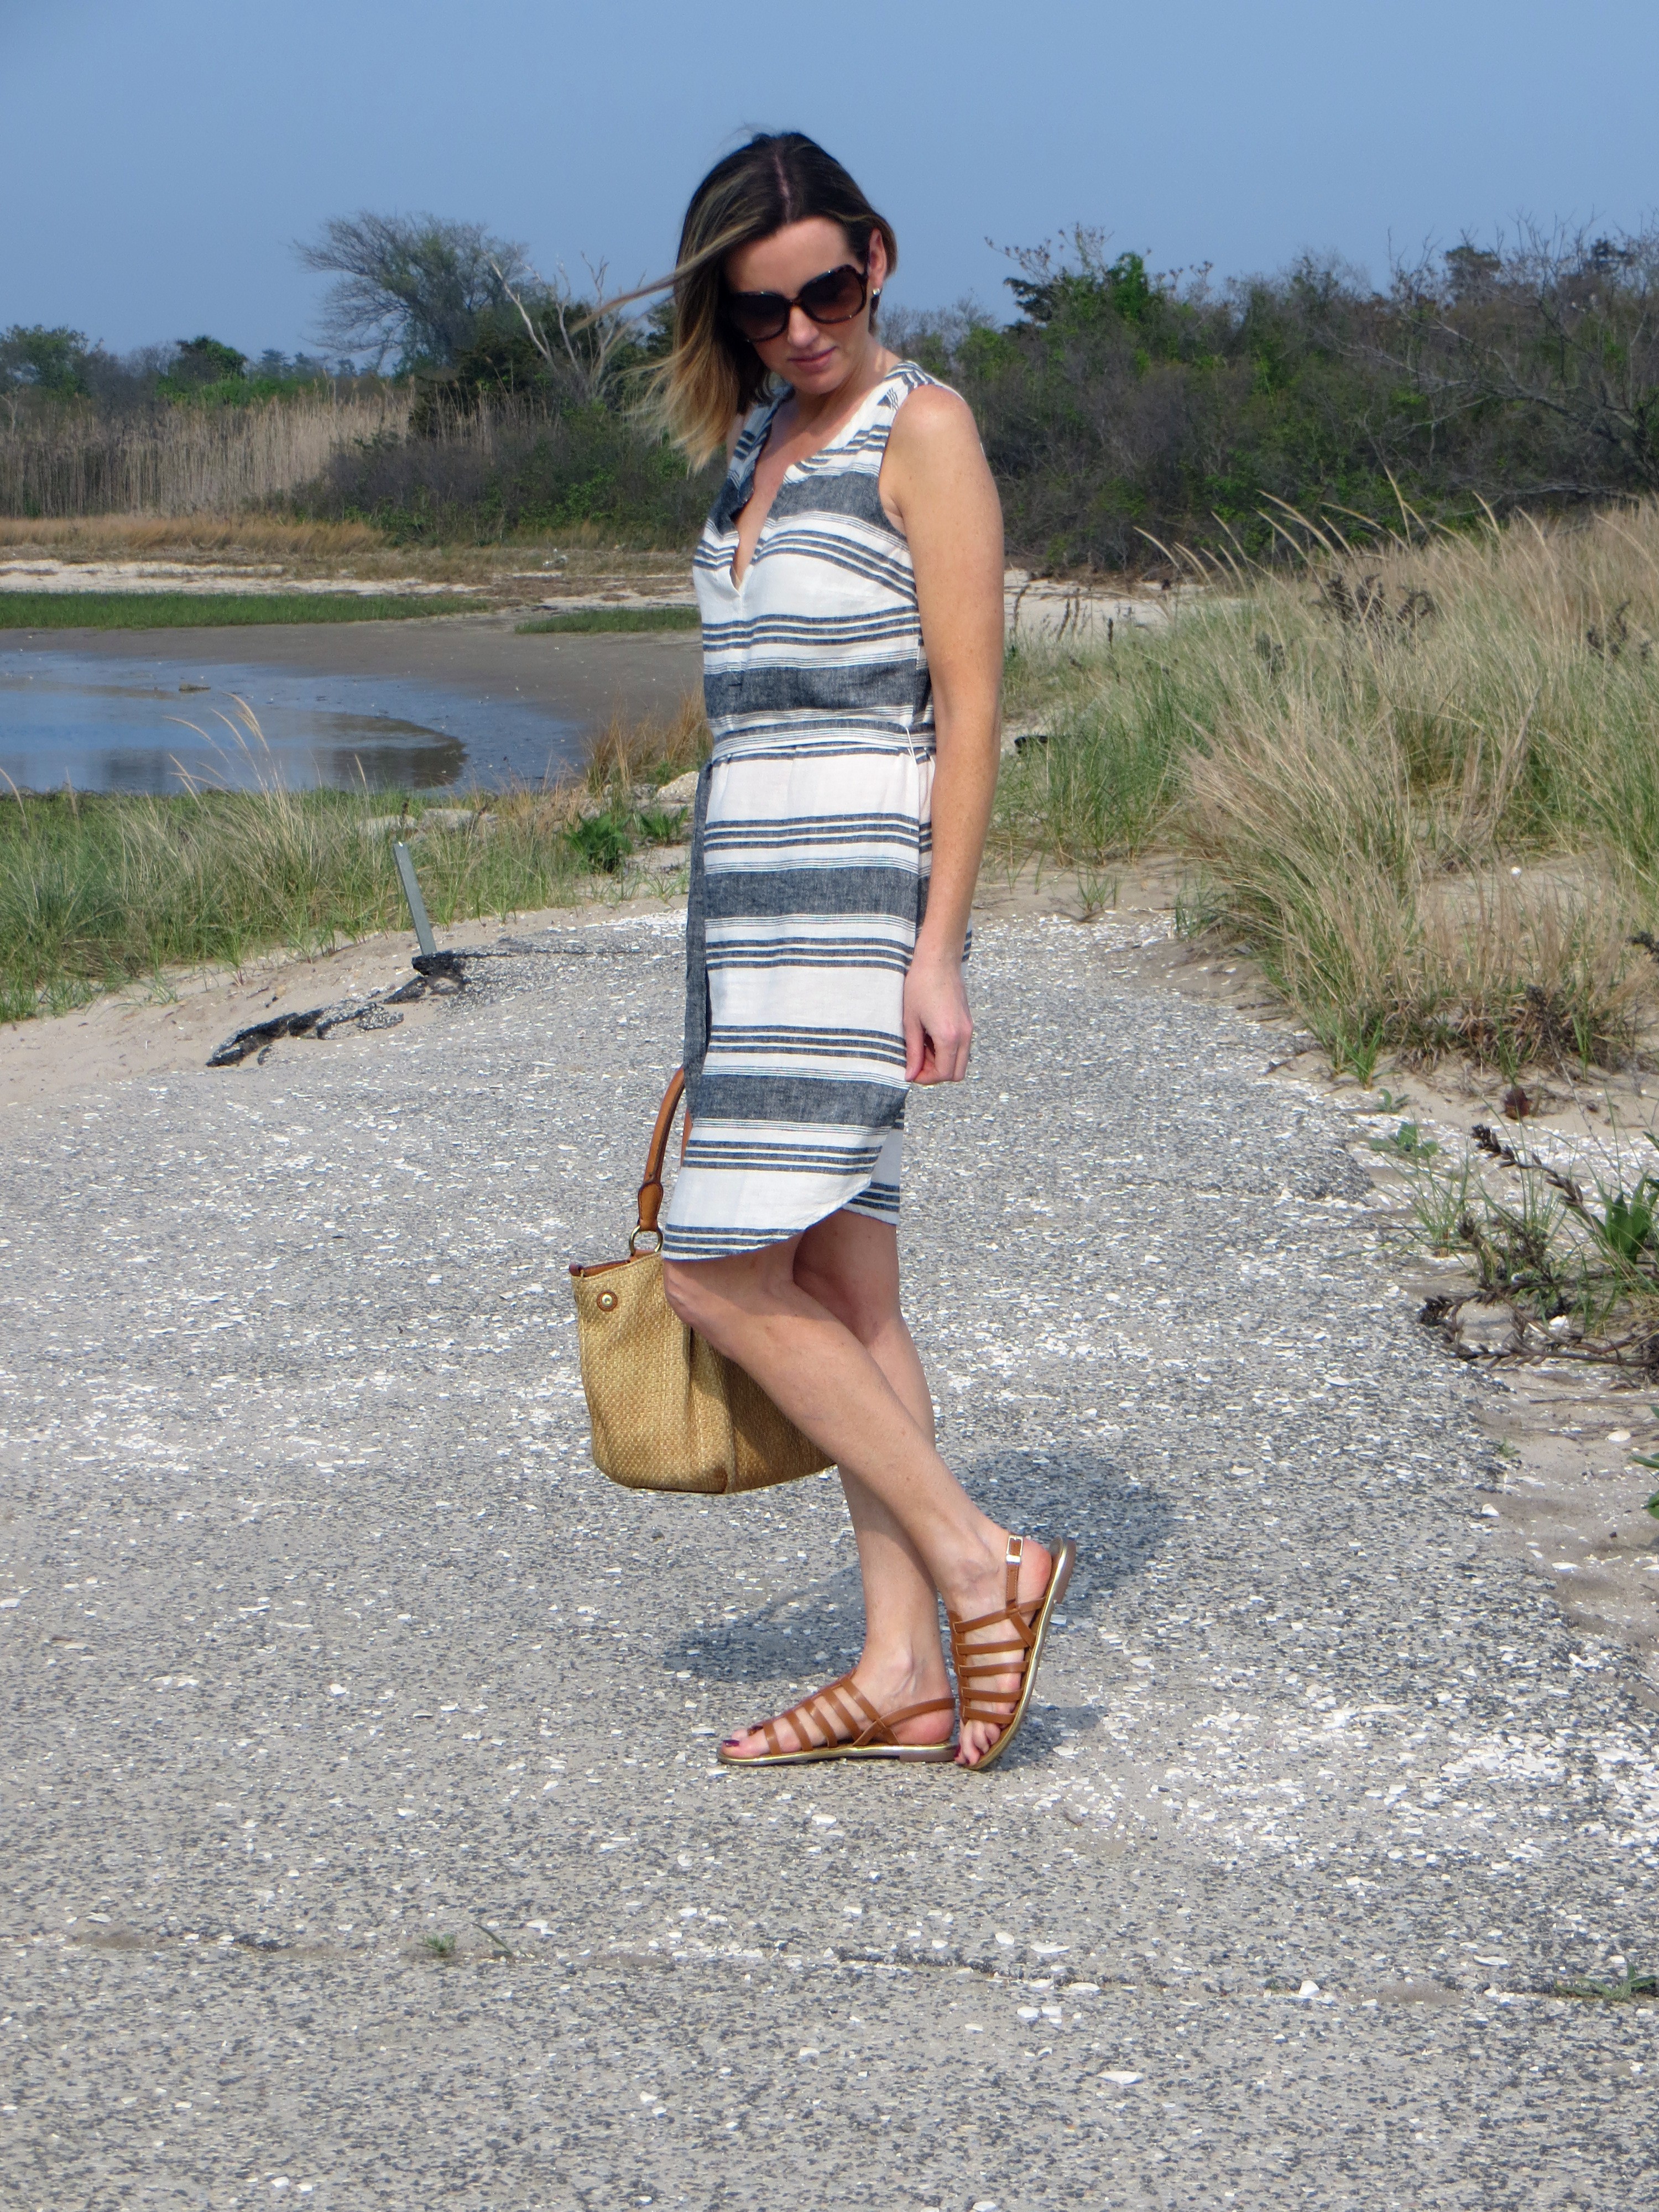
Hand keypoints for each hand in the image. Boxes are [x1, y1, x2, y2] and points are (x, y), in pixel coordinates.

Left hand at [903, 947, 972, 1084]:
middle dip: (936, 1073)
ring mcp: (968, 1029)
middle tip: (917, 1062)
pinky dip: (947, 1051)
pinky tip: (930, 1037)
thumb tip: (911, 1074)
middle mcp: (964, 1035)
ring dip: (941, 1062)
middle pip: (956, 1074)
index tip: (911, 1071)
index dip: (926, 1078)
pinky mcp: (968, 1022)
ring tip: (921, 1046)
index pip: (943, 1073)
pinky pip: (961, 1048)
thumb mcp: (911, 1021)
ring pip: (960, 1062)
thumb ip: (913, 1051)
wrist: (939, 959)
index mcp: (949, 1036)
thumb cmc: (921, 985)